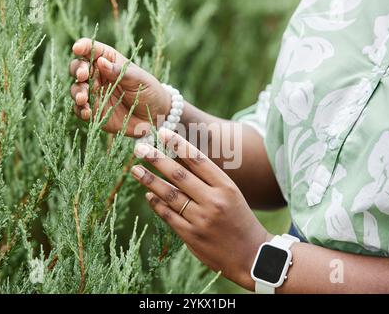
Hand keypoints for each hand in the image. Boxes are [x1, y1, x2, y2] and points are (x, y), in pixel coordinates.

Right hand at [69, 38, 171, 136]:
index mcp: (109, 60)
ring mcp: (94, 93)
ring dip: (77, 92)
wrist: (155, 116)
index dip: (83, 46)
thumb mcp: (138, 79)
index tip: (78, 48)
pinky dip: (80, 109)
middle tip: (83, 76)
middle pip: (78, 67)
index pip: (92, 49)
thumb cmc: (149, 91)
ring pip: (76, 88)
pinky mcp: (94, 110)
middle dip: (77, 70)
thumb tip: (100, 62)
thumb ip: (120, 72)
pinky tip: (86, 112)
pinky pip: (80, 109)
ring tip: (83, 98)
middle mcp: (98, 75)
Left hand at [130, 128, 270, 290]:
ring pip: (170, 195)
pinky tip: (148, 194)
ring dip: (150, 181)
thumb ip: (209, 181)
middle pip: (179, 175)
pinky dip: (157, 204)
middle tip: (139, 148)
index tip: (162, 133)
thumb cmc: (241, 221)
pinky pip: (169, 216)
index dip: (178, 145)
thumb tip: (179, 164)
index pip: (198, 160)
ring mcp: (201, 220)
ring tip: (135, 169)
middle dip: (157, 159)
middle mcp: (213, 201)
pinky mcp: (191, 237)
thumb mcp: (232, 195)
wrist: (253, 256)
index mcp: (226, 187)